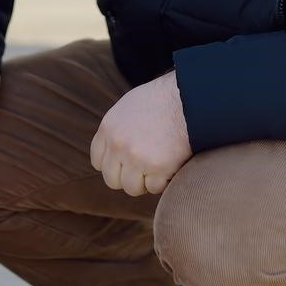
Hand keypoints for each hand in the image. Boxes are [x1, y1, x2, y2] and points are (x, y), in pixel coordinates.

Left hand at [90, 71, 191, 196]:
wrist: (188, 98)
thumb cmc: (162, 100)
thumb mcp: (129, 107)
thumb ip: (117, 129)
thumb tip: (112, 150)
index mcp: (108, 128)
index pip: (98, 161)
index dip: (114, 165)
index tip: (126, 163)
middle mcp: (118, 144)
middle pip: (112, 179)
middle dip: (127, 177)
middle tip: (144, 168)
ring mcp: (136, 157)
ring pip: (132, 188)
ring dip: (145, 182)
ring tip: (158, 166)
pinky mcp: (157, 167)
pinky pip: (154, 187)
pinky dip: (164, 180)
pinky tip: (170, 164)